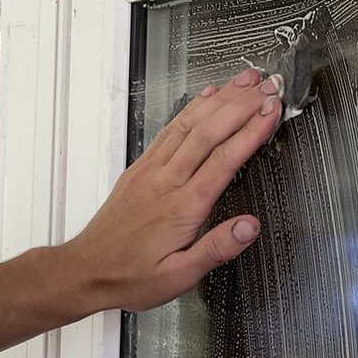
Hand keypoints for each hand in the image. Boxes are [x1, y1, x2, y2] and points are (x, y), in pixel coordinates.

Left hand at [63, 68, 283, 312]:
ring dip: (219, 98)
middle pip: (209, 132)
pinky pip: (169, 130)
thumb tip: (249, 226)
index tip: (271, 112)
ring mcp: (151, 170)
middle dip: (241, 105)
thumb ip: (216, 248)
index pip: (224, 160)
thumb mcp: (179, 276)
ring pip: (189, 124)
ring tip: (244, 81)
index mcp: (182, 207)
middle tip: (268, 87)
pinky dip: (191, 109)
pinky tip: (206, 97)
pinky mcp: (140, 168)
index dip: (250, 132)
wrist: (86, 270)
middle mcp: (167, 181)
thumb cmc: (132, 276)